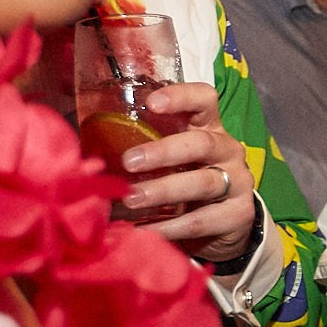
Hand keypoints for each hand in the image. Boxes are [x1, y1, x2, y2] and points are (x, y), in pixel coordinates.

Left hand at [119, 82, 257, 261]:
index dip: (181, 97)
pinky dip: (170, 227)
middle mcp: (228, 150)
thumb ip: (145, 147)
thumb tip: (87, 146)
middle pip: (202, 143)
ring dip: (163, 190)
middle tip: (129, 162)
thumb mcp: (172, 160)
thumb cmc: (186, 182)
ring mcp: (238, 182)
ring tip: (131, 199)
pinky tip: (145, 229)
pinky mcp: (239, 215)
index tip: (151, 103)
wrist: (224, 226)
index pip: (204, 99)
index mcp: (210, 128)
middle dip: (164, 151)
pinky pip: (202, 220)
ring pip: (203, 183)